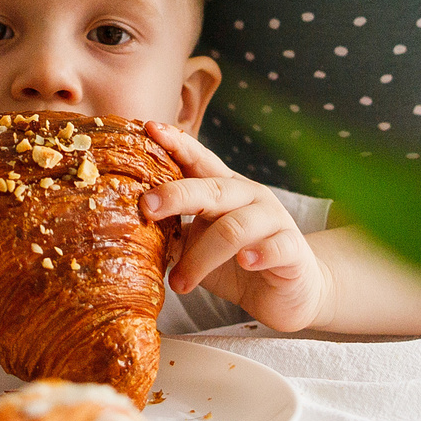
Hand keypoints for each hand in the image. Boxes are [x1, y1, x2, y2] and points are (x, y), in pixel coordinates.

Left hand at [142, 122, 331, 332]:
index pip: (199, 160)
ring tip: (179, 283)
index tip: (150, 129)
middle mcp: (250, 196)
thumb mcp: (200, 243)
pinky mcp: (292, 250)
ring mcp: (274, 221)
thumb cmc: (236, 263)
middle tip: (147, 208)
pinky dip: (257, 253)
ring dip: (201, 257)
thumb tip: (127, 228)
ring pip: (235, 227)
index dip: (176, 143)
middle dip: (177, 194)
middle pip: (212, 188)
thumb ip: (175, 232)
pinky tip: (244, 262)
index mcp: (225, 189)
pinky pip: (275, 247)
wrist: (290, 292)